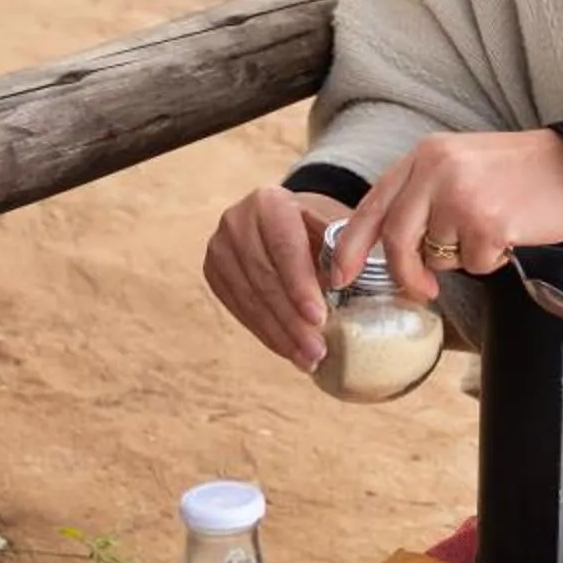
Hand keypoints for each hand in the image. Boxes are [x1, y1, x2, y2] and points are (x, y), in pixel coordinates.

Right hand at [204, 186, 349, 369]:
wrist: (277, 222)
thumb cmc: (313, 229)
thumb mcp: (329, 229)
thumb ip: (339, 253)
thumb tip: (350, 289)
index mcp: (268, 202)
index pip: (284, 248)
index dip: (300, 286)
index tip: (319, 318)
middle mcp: (236, 221)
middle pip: (265, 278)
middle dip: (292, 320)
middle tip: (317, 351)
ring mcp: (219, 248)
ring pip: (250, 299)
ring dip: (279, 335)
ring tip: (307, 360)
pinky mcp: (213, 273)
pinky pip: (239, 309)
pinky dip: (265, 333)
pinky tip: (288, 350)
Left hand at [338, 131, 562, 302]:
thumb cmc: (521, 174)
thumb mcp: (461, 165)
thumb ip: (423, 194)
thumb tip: (390, 243)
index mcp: (425, 155)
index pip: (374, 204)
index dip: (351, 244)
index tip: (339, 275)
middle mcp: (437, 170)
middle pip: (397, 238)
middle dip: (404, 272)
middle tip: (421, 289)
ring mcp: (462, 196)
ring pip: (438, 255)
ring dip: (464, 256)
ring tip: (494, 228)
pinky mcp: (489, 222)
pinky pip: (473, 264)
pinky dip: (491, 260)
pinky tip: (511, 234)